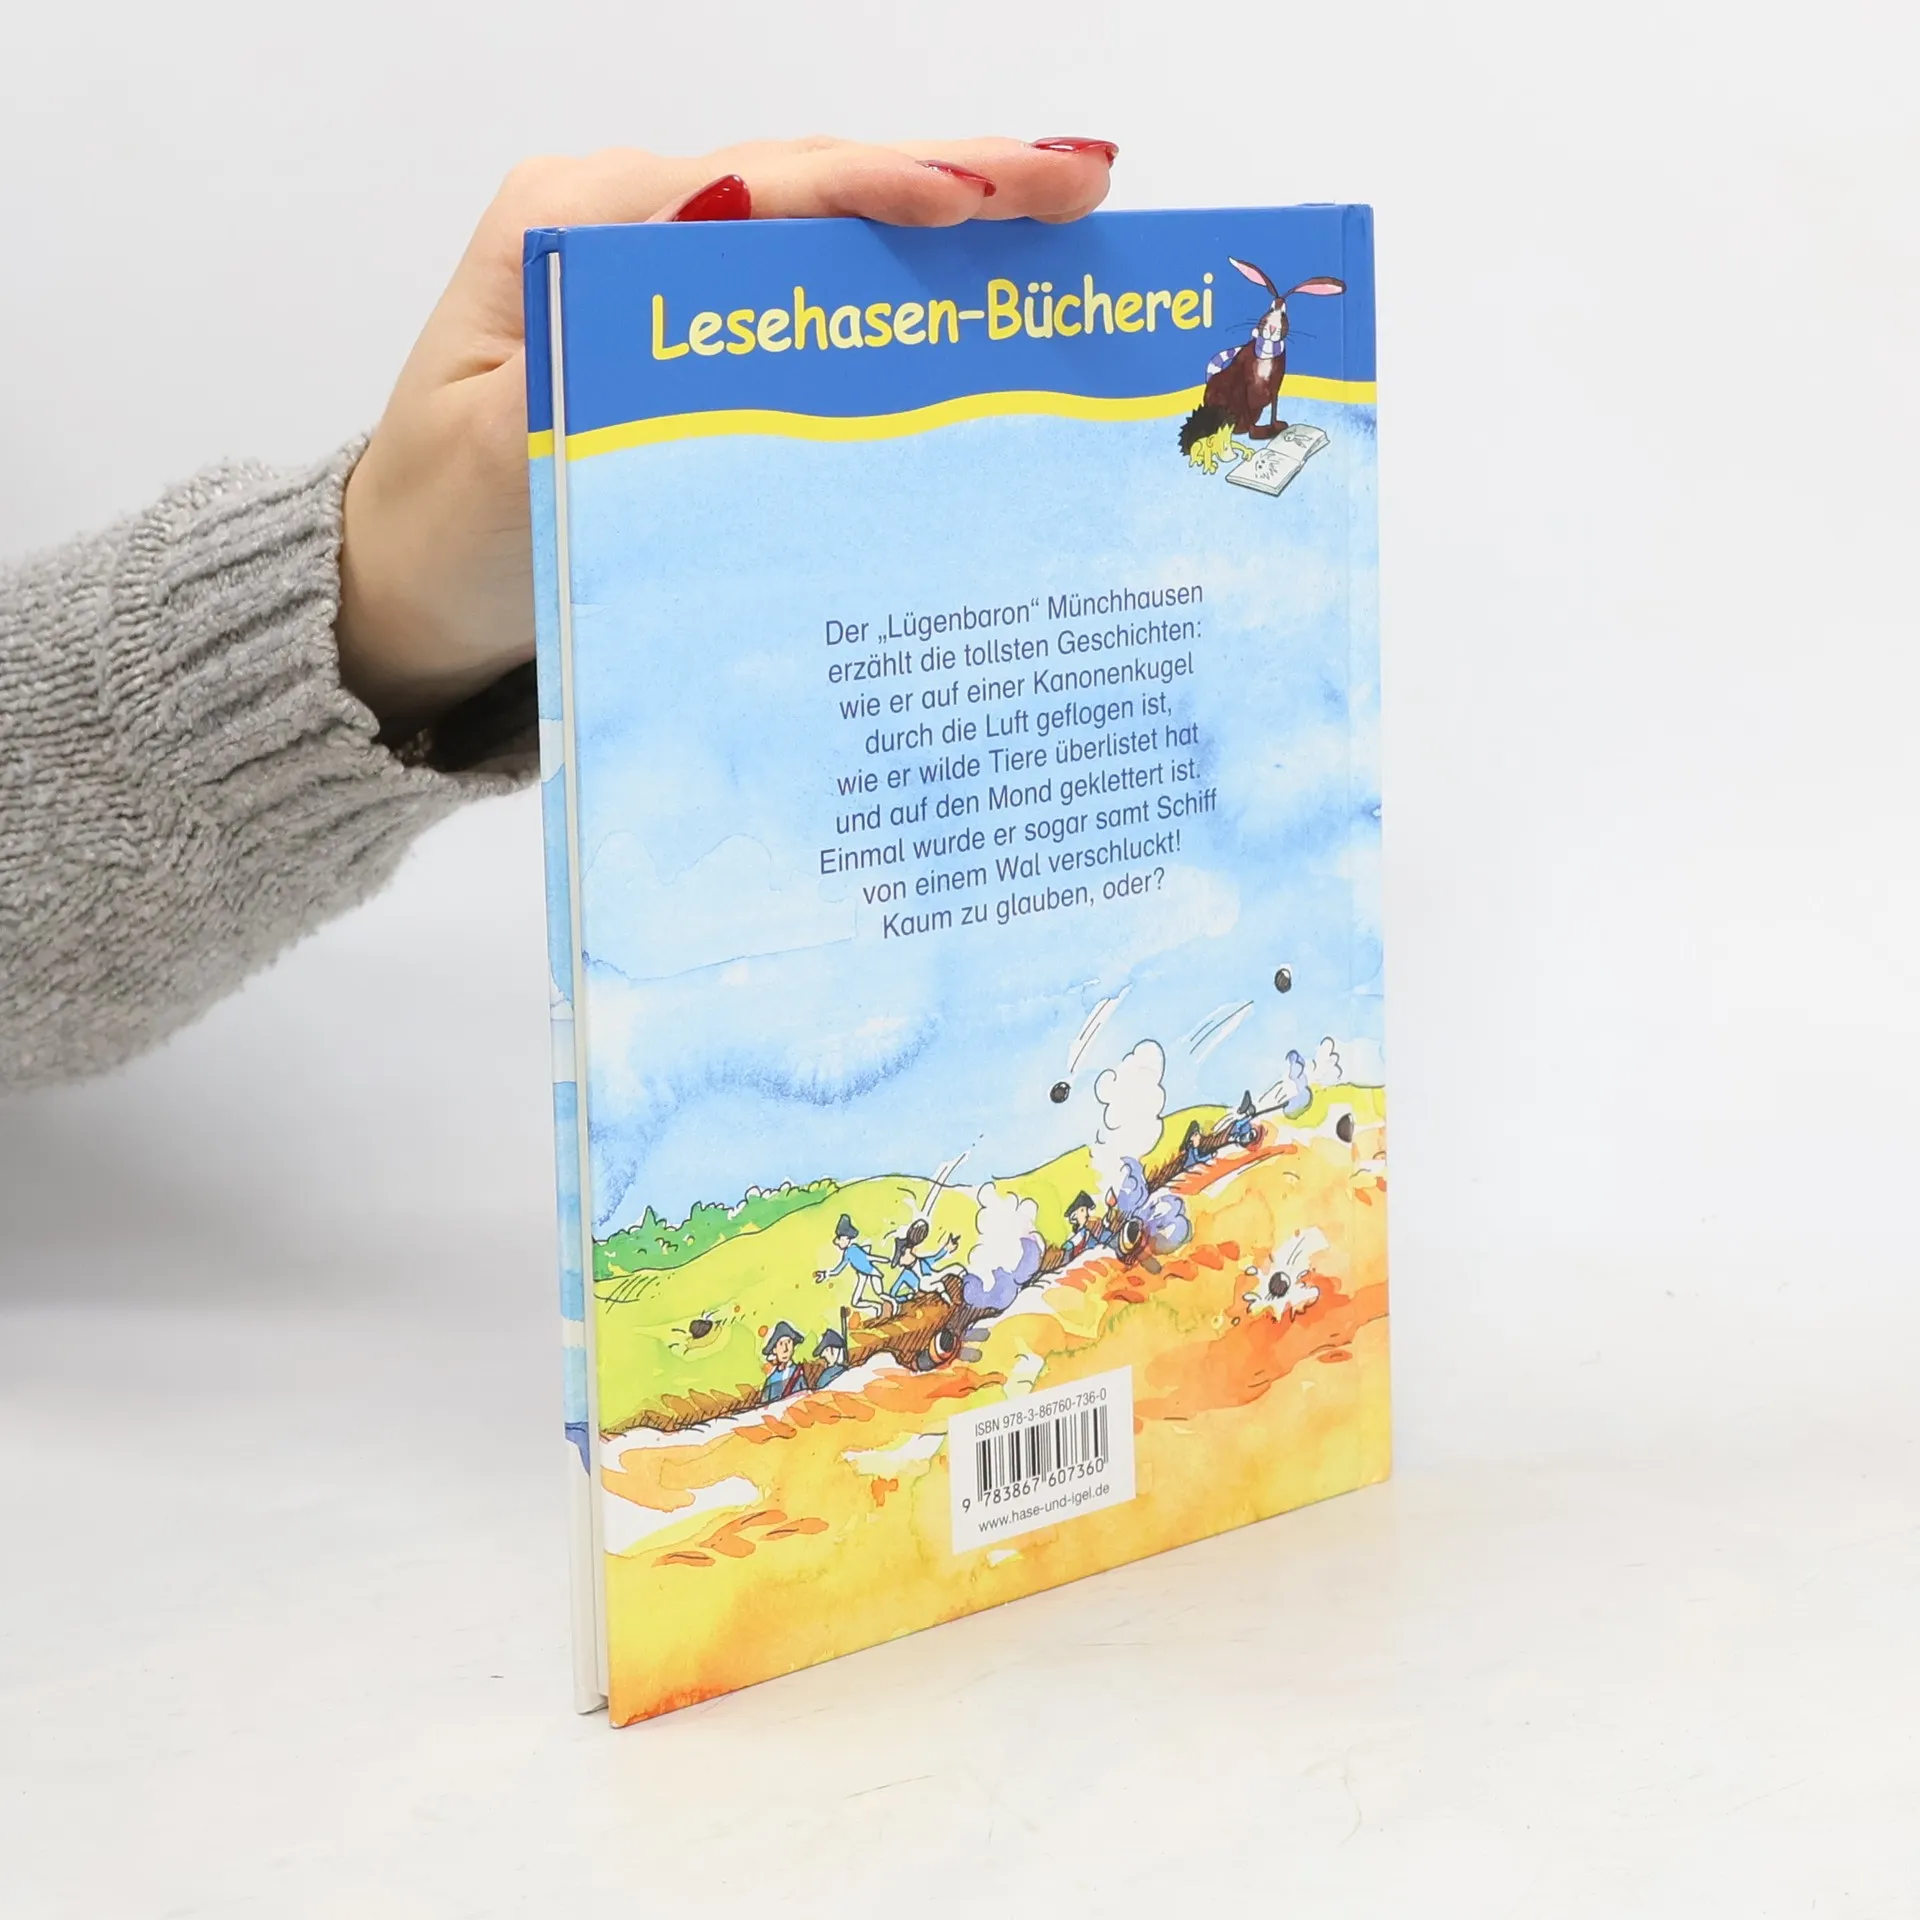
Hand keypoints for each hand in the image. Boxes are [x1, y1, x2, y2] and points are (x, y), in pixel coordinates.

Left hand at [335, 136, 1116, 733]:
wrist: (408, 600)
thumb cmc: (446, 537)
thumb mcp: (502, 462)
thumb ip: (602, 365)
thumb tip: (718, 262)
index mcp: (574, 229)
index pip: (754, 186)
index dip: (880, 184)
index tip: (987, 197)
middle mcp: (625, 231)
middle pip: (809, 187)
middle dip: (950, 181)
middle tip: (1083, 185)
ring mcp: (664, 282)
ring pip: (822, 232)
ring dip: (943, 223)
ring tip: (1065, 215)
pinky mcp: (691, 343)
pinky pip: (808, 298)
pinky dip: (897, 290)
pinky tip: (981, 294)